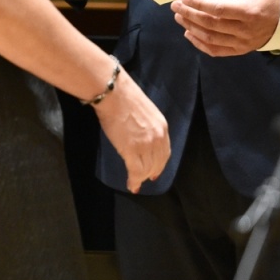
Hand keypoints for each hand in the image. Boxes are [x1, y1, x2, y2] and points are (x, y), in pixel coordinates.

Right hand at [93, 72, 169, 193]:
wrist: (114, 94)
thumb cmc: (124, 98)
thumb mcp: (146, 112)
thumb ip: (148, 127)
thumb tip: (140, 137)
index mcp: (162, 127)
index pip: (164, 152)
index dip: (160, 164)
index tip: (155, 171)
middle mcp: (158, 138)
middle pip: (157, 163)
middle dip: (151, 173)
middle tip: (144, 179)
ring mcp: (146, 145)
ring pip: (147, 169)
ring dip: (141, 178)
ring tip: (135, 182)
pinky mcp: (132, 151)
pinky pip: (136, 172)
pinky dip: (134, 181)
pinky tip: (130, 185)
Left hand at [170, 0, 279, 56]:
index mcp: (252, 11)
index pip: (220, 9)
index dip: (200, 4)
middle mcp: (246, 30)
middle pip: (212, 24)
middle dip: (190, 14)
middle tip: (176, 5)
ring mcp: (242, 43)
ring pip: (211, 38)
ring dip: (192, 28)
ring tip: (179, 16)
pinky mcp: (239, 50)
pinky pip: (216, 51)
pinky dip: (200, 44)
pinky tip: (188, 33)